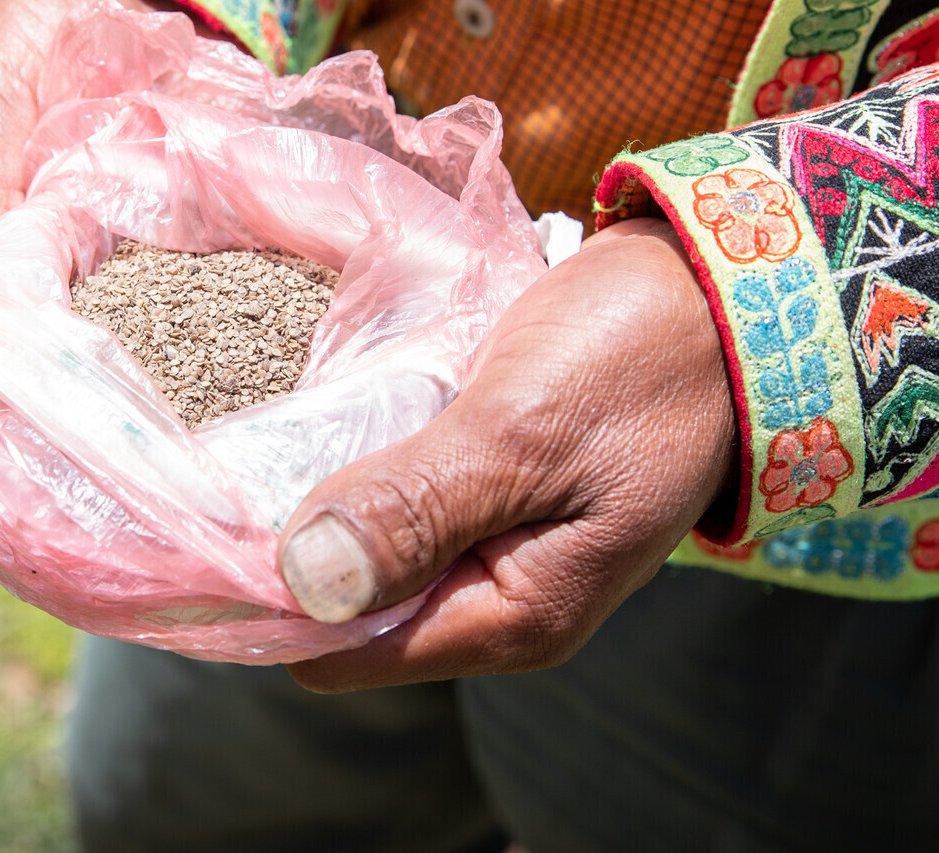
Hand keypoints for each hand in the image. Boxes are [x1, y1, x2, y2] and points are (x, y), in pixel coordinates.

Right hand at [0, 0, 178, 425]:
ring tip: (164, 352)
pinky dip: (178, 327)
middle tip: (93, 381)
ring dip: (117, 367)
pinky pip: (150, 324)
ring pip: (75, 367)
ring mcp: (60, 286)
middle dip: (37, 395)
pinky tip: (213, 320)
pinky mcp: (129, 271)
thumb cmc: (12, 45)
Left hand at [277, 216, 733, 689]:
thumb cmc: (640, 357)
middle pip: (350, 604)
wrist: (726, 287)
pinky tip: (341, 404)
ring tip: (278, 418)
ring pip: (370, 543)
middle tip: (233, 449)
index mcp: (517, 617)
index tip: (212, 512)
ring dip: (326, 489)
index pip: (343, 651)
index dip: (274, 592)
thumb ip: (416, 508)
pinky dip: (367, 455)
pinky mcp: (495, 483)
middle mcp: (502, 599)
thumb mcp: (523, 430)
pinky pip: (402, 493)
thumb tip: (300, 580)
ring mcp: (499, 540)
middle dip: (293, 538)